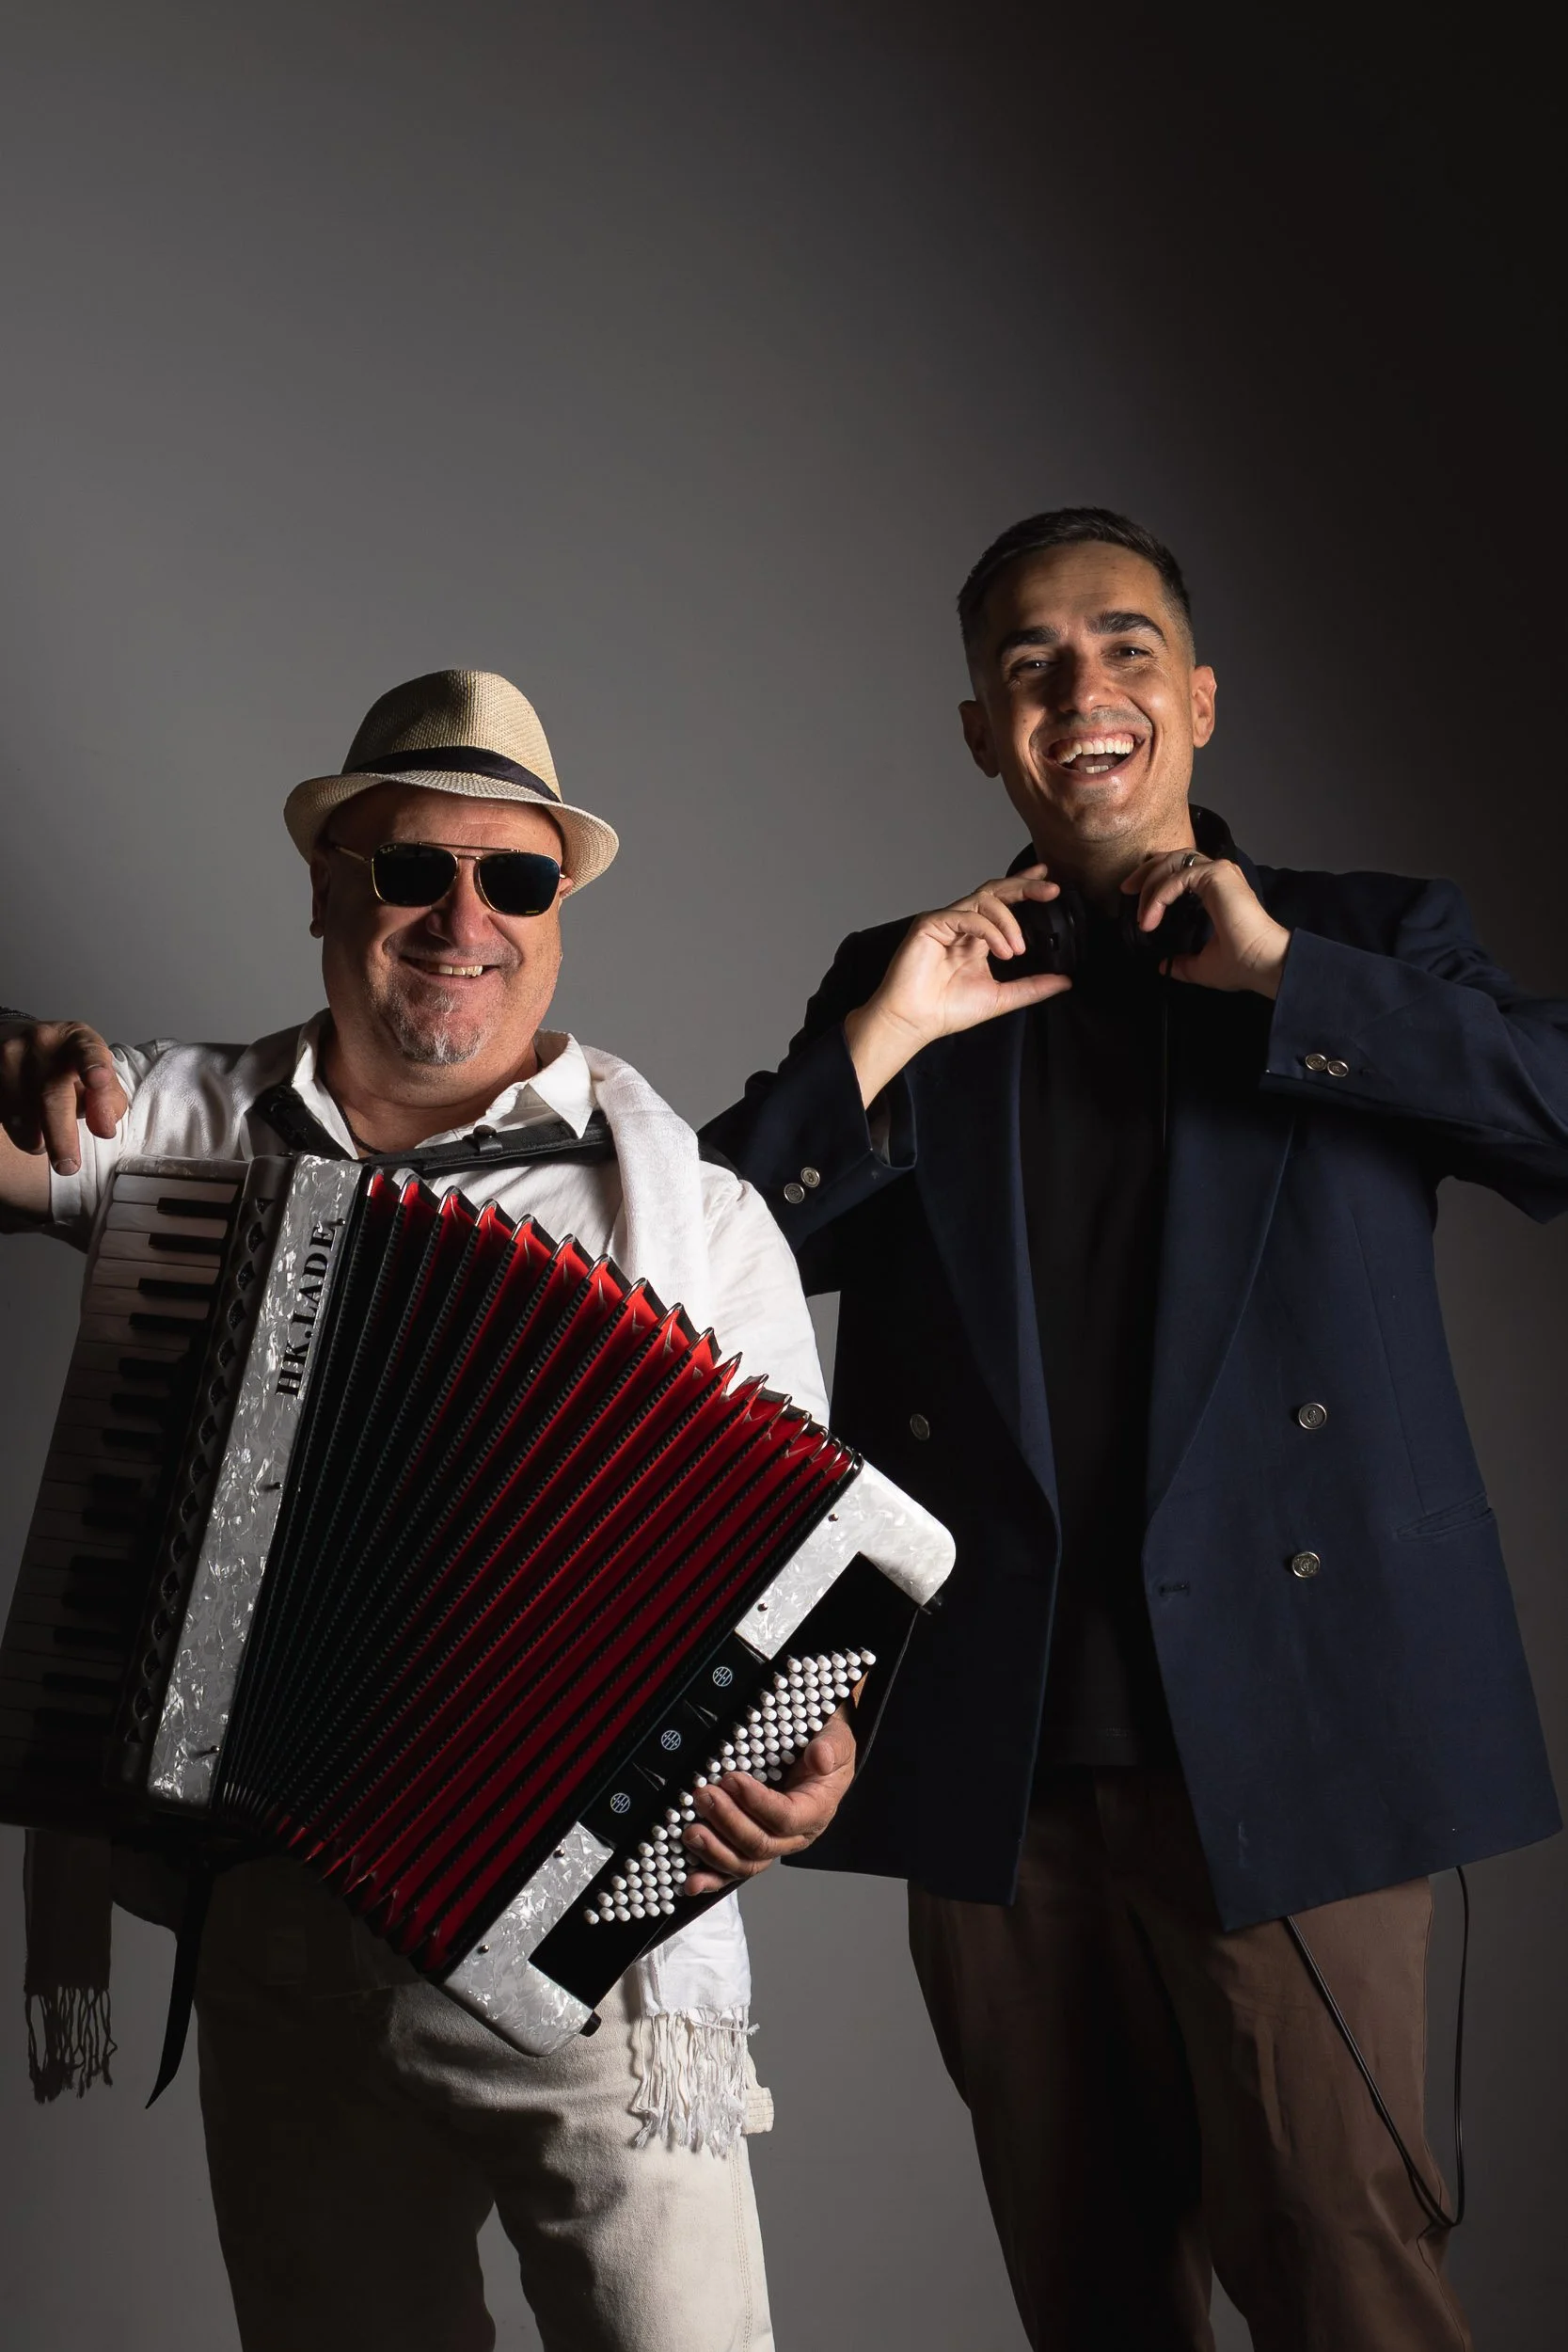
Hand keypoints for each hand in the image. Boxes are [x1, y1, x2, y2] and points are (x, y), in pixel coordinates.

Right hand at [0, 1019, 126, 1174]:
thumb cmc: (68, 1067)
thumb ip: (109, 1101)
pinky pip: (2, 1116)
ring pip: (20, 1113)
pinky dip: (17, 1131)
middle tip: (68, 1166)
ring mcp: (8, 1054)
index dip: (93, 1066)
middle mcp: (41, 1042)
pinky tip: (26, 1123)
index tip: (97, 1079)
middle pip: (50, 1096)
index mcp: (77, 1040)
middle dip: (61, 1136)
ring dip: (36, 1137)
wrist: (21, 1041)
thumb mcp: (97, 1075)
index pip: (88, 1053)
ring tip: (47, 1134)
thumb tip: (104, 1129)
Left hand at [681, 1706, 856, 1893]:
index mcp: (815, 1812)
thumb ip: (830, 1748)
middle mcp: (794, 1837)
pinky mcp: (752, 1848)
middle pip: (760, 1844)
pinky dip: (712, 1878)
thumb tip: (819, 1758)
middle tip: (704, 1795)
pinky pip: (733, 1870)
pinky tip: (691, 1882)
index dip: (756, 1803)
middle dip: (728, 1821)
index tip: (731, 1779)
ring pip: (745, 1863)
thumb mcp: (836, 1740)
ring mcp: (772, 1845)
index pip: (786, 1818)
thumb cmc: (825, 1749)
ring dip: (715, 1850)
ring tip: (692, 1831)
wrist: (818, 1756)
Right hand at [843, 867, 1071, 1105]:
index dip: (1025, 887)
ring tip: (1017, 950)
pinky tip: (1003, 951)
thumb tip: (1065, 981)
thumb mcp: (1001, 997)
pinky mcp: (931, 924)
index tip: (1050, 881)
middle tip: (1051, 890)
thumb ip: (1032, 987)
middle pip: (996, 890)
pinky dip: (990, 930)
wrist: (915, 1021)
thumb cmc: (947, 1009)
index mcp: (977, 936)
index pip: (1004, 901)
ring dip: (1009, 922)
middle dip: (1025, 886)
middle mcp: (962, 923)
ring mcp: (946, 921)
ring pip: (984, 900)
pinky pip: (967, 917)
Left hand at [1122, 850, 1290, 997]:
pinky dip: (1158, 896)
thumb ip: (1182, 962)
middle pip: (1172, 858)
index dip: (1154, 879)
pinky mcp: (1216, 875)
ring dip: (1149, 885)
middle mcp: (1218, 874)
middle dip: (1145, 872)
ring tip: (1140, 915)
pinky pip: (1176, 878)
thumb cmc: (1241, 963)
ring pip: (1172, 863)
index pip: (1180, 870)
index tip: (1134, 898)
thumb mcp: (1202, 965)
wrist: (1261, 963)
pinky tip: (1150, 917)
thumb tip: (1164, 966)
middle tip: (1125, 890)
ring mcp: (1218, 871)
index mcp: (1217, 889)